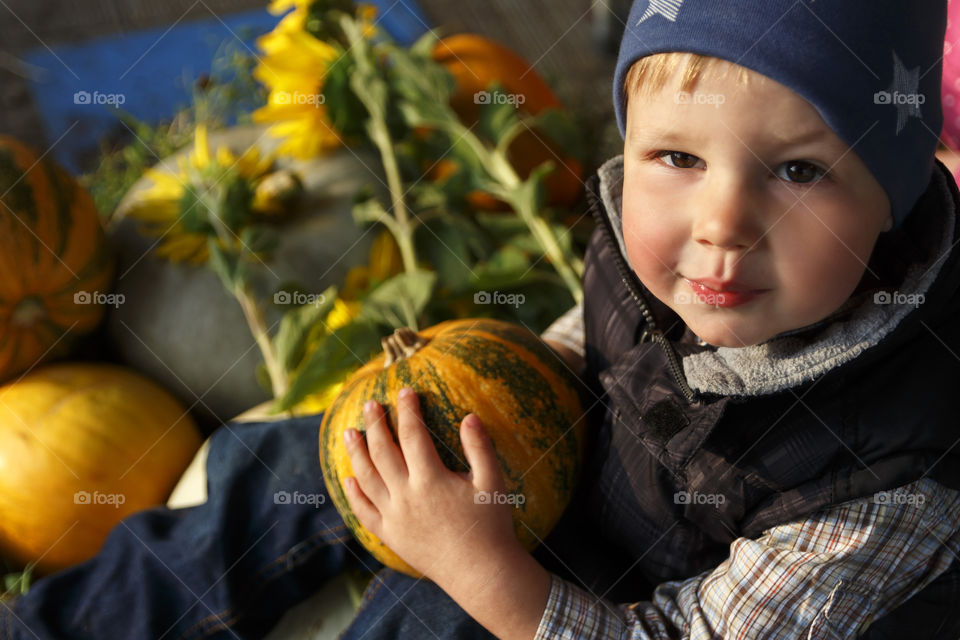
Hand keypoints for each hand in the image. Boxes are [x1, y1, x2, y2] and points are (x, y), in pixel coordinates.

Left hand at [343, 387, 523, 590]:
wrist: (480, 573)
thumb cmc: (491, 526)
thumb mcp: (492, 482)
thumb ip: (479, 447)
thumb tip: (469, 416)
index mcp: (431, 480)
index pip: (413, 435)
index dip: (408, 410)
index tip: (406, 391)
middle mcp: (406, 496)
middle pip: (383, 452)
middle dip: (375, 424)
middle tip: (370, 405)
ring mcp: (394, 517)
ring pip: (366, 478)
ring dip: (356, 453)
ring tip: (349, 433)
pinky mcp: (391, 536)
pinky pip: (364, 512)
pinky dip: (354, 493)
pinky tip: (348, 478)